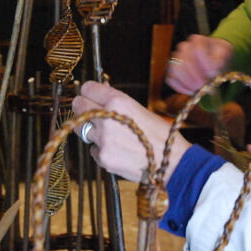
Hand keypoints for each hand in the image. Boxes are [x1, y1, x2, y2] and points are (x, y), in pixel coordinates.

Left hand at [73, 80, 190, 182]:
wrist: (171, 162)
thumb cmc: (160, 134)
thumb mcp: (139, 109)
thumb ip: (116, 103)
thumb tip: (99, 95)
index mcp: (118, 102)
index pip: (87, 88)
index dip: (89, 92)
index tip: (90, 95)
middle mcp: (107, 118)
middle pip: (78, 105)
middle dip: (83, 108)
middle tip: (90, 112)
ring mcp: (103, 139)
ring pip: (80, 128)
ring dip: (89, 128)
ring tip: (105, 133)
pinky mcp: (102, 157)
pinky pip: (92, 148)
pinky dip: (100, 149)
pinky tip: (116, 149)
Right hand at [165, 35, 233, 94]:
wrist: (213, 59)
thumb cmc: (219, 56)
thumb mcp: (225, 54)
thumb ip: (220, 60)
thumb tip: (211, 72)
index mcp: (198, 40)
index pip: (198, 50)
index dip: (205, 64)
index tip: (212, 75)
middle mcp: (184, 47)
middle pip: (185, 61)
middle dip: (196, 77)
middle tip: (205, 87)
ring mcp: (176, 58)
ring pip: (176, 69)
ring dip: (187, 82)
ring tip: (198, 90)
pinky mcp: (172, 69)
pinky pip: (170, 78)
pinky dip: (179, 87)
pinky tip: (190, 92)